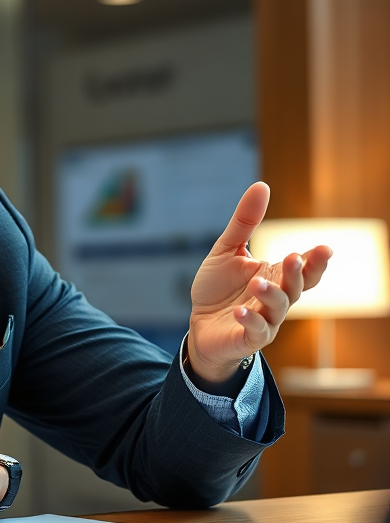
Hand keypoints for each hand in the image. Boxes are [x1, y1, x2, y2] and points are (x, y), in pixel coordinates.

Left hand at [188, 182, 332, 381]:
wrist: (199, 324)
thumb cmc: (217, 288)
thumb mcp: (227, 250)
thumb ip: (245, 222)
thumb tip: (262, 185)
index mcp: (276, 277)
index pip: (303, 269)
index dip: (315, 261)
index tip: (324, 248)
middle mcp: (276, 299)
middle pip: (297, 288)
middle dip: (298, 273)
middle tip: (294, 257)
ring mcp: (265, 320)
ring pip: (278, 309)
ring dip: (271, 294)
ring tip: (257, 282)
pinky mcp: (248, 337)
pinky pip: (255, 331)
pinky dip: (250, 320)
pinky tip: (240, 311)